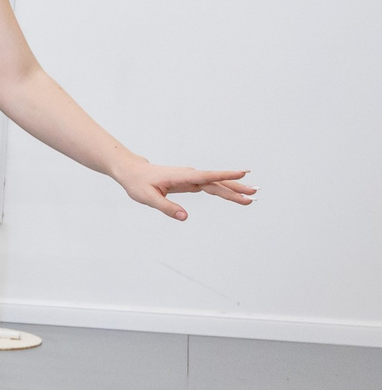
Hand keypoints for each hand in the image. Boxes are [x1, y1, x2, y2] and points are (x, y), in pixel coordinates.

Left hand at [112, 159, 254, 219]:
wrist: (134, 172)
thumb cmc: (138, 184)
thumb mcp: (148, 198)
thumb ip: (166, 207)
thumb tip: (184, 217)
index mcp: (181, 177)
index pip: (206, 176)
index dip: (224, 175)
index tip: (242, 174)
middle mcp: (190, 175)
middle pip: (216, 183)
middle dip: (235, 188)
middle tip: (254, 194)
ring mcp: (192, 178)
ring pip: (216, 184)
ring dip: (234, 190)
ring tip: (252, 195)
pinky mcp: (192, 182)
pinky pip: (211, 187)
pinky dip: (224, 190)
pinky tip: (236, 192)